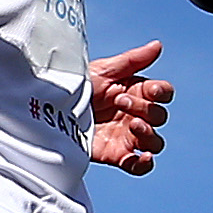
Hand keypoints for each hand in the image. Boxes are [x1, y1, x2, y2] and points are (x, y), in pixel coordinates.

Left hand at [86, 40, 173, 174]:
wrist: (49, 108)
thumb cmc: (75, 86)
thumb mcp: (103, 70)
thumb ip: (133, 60)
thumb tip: (158, 46)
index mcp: (135, 92)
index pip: (162, 94)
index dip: (161, 92)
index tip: (150, 90)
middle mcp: (134, 114)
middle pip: (159, 116)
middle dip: (145, 108)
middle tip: (119, 102)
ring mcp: (126, 136)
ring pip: (154, 141)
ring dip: (149, 134)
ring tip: (132, 125)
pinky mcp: (115, 155)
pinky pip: (138, 166)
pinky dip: (145, 164)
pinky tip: (142, 156)